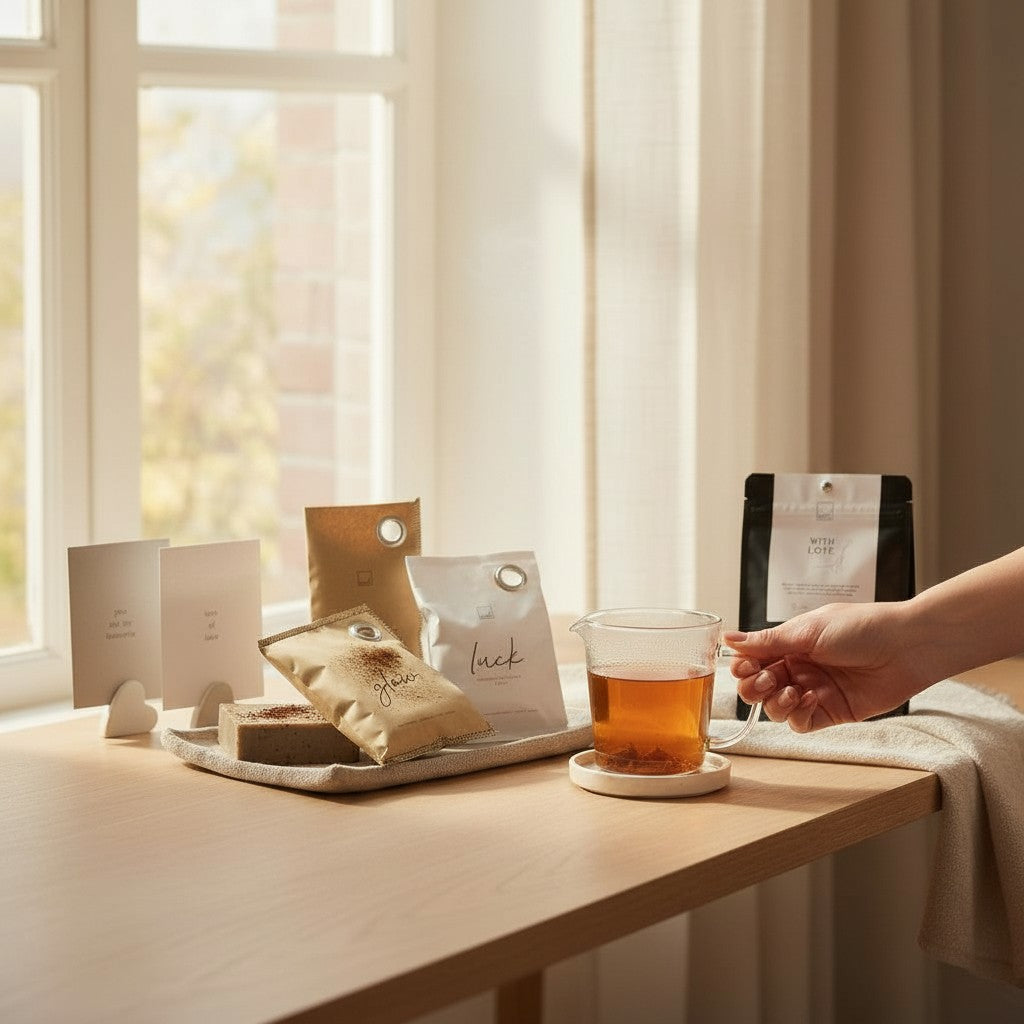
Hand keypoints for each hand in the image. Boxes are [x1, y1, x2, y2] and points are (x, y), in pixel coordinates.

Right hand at [725, 602, 931, 731]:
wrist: (906, 646)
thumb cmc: (862, 627)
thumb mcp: (807, 630)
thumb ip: (767, 641)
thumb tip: (729, 638)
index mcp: (790, 643)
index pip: (752, 660)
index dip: (743, 667)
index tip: (744, 667)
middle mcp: (798, 668)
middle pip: (758, 687)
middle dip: (755, 687)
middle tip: (767, 680)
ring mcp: (813, 691)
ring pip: (775, 708)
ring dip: (776, 702)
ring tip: (794, 691)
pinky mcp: (831, 712)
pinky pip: (800, 723)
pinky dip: (798, 715)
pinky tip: (811, 699)